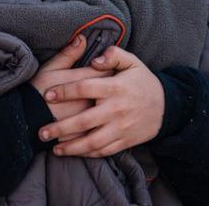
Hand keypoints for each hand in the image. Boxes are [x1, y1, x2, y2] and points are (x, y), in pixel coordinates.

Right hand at [31, 35, 110, 124]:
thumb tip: (82, 38)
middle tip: (111, 84)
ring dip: (109, 105)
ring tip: (107, 102)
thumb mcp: (50, 69)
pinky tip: (101, 121)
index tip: (108, 66)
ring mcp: (89, 119)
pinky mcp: (86, 134)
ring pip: (108, 110)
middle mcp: (90, 100)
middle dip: (112, 86)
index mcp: (83, 82)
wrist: (25, 120)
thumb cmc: (37, 92)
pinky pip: (101, 128)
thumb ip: (68, 54)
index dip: (109, 67)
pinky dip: (103, 123)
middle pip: (111, 90)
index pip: (108, 70)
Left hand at [38, 46, 164, 157]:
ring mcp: (121, 128)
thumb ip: (113, 55)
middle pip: (84, 121)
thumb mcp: (133, 62)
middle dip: (60, 128)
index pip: (84, 87)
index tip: (47, 94)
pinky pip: (104, 151)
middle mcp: (117, 109)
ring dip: (72, 147)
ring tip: (54, 148)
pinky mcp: (125, 141)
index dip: (64, 91)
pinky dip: (87, 154)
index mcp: (115, 87)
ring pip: (92, 142)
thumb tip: (94, 60)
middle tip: (41, 131)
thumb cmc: (143, 82)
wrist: (167, 107)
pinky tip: (74, 153)